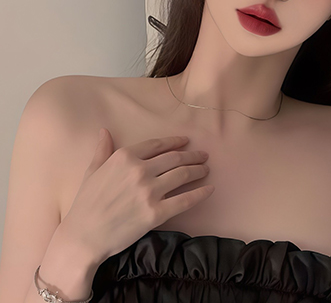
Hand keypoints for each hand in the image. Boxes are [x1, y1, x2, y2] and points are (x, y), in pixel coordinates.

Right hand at [58, 129, 213, 263]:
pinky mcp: (156, 213)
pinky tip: (209, 189)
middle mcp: (140, 170)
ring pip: (183, 174)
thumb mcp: (92, 172)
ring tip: (206, 169)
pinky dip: (200, 193)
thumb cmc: (84, 206)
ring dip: (198, 170)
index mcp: (125, 157)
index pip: (158, 145)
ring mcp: (149, 191)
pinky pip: (185, 200)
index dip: (175, 142)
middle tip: (203, 156)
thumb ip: (102, 150)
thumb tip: (105, 131)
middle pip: (175, 158)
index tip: (186, 142)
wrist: (81, 238)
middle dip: (192, 156)